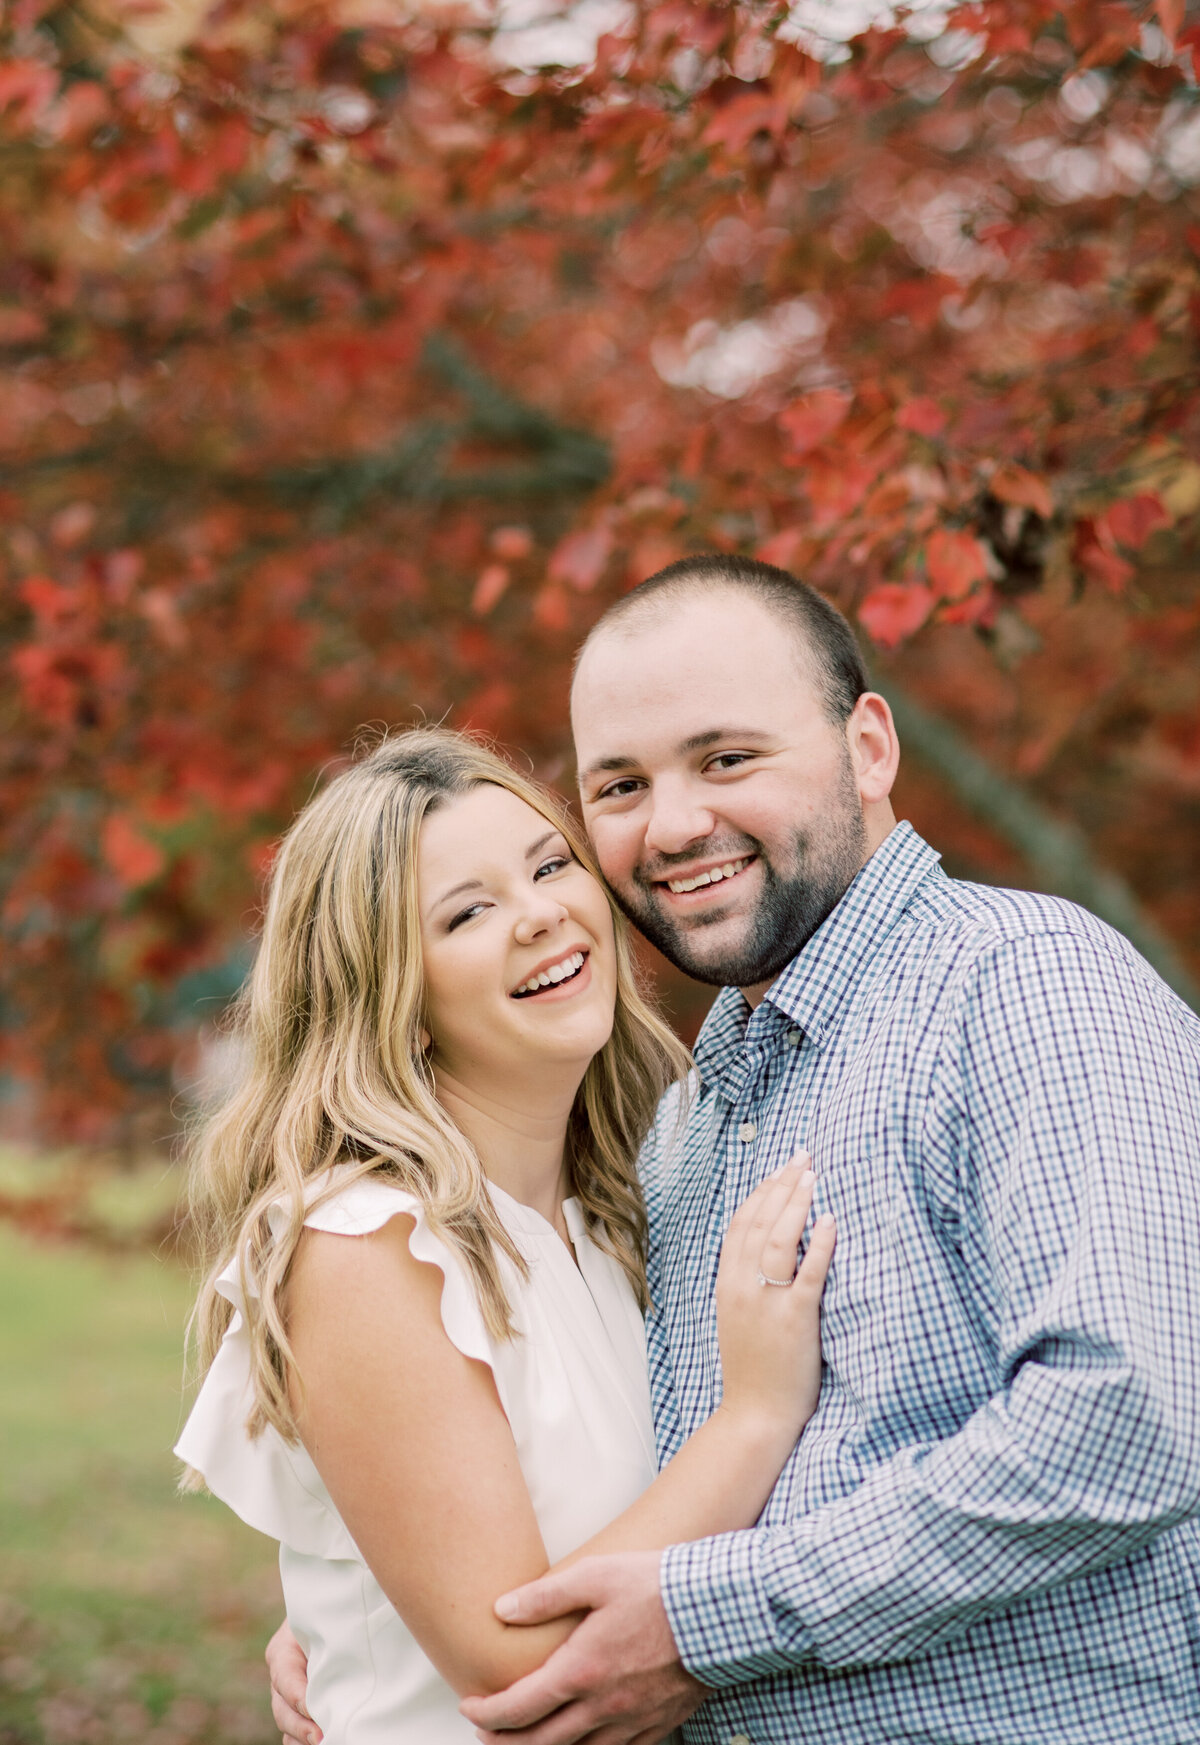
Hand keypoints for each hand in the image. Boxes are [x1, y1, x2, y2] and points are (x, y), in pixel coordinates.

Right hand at [265, 1619, 320, 1744]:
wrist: (330, 1617)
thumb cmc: (331, 1613)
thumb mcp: (326, 1617)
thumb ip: (329, 1634)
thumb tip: (350, 1652)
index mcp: (282, 1651)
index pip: (285, 1677)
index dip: (297, 1696)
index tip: (314, 1709)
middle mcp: (281, 1678)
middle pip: (282, 1709)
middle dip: (301, 1726)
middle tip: (322, 1737)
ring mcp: (287, 1698)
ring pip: (287, 1726)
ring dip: (302, 1738)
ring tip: (324, 1742)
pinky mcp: (299, 1711)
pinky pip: (294, 1735)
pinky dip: (304, 1742)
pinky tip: (324, 1742)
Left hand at [459, 1551, 705, 1744]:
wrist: (721, 1612)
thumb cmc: (657, 1587)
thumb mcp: (596, 1574)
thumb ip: (545, 1596)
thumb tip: (501, 1609)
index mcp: (580, 1671)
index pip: (519, 1707)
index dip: (486, 1712)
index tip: (468, 1705)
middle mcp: (602, 1707)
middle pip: (540, 1743)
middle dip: (505, 1742)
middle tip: (485, 1731)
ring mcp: (632, 1722)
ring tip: (525, 1740)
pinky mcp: (659, 1725)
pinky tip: (582, 1743)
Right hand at [716, 1155, 835, 1439]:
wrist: (756, 1415)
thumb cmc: (755, 1368)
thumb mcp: (739, 1317)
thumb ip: (749, 1282)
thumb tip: (772, 1246)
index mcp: (727, 1284)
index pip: (741, 1223)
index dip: (762, 1191)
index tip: (782, 1168)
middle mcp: (743, 1287)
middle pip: (760, 1221)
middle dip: (783, 1184)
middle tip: (803, 1157)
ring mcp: (767, 1302)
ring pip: (778, 1238)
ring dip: (797, 1202)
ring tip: (814, 1177)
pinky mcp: (795, 1319)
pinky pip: (808, 1272)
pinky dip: (819, 1243)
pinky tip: (830, 1221)